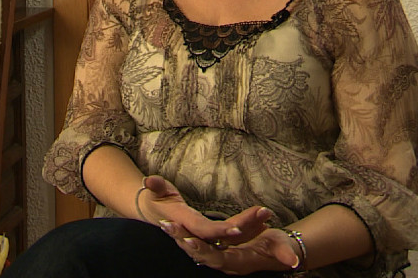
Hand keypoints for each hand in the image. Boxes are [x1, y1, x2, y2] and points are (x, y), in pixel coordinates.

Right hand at [139, 176, 268, 243]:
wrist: (154, 214)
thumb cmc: (156, 200)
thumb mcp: (155, 191)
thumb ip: (155, 186)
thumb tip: (149, 180)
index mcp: (185, 223)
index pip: (204, 230)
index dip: (220, 230)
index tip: (238, 227)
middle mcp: (197, 234)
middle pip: (224, 236)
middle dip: (246, 227)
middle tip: (265, 214)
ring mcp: (206, 236)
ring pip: (231, 237)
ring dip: (251, 227)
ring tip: (268, 214)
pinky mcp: (212, 235)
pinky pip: (232, 236)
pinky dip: (247, 229)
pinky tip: (263, 223)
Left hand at [163, 225, 301, 273]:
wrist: (279, 251)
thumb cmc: (280, 249)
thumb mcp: (284, 249)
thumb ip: (287, 255)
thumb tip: (294, 262)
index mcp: (238, 262)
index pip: (216, 258)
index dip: (203, 250)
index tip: (188, 241)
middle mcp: (226, 262)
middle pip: (200, 254)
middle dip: (184, 241)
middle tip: (167, 227)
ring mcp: (221, 255)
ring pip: (196, 249)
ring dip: (180, 237)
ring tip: (164, 225)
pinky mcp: (218, 248)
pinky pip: (198, 243)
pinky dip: (185, 235)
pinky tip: (172, 226)